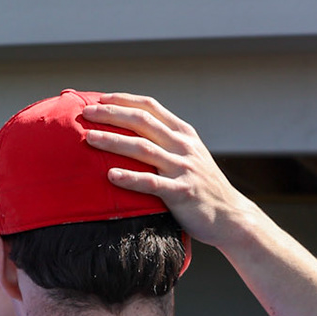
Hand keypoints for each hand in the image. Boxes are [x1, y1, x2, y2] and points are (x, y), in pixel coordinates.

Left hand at [80, 94, 257, 248]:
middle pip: (142, 122)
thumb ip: (167, 142)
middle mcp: (184, 146)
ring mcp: (184, 168)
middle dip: (112, 114)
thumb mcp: (189, 156)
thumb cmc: (203, 187)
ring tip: (89, 138)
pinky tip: (110, 176)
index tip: (99, 98)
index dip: (124, 100)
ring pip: (143, 148)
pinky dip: (131, 178)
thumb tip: (133, 132)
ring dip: (114, 141)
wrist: (230, 216)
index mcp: (183, 134)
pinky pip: (152, 183)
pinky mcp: (182, 192)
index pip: (150, 107)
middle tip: (86, 113)